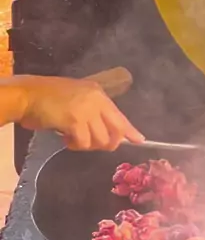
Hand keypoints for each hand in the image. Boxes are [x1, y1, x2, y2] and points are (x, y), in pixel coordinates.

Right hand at [17, 75, 143, 150]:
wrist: (28, 95)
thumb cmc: (48, 98)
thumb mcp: (77, 99)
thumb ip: (93, 111)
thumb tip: (106, 132)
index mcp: (98, 94)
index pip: (120, 116)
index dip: (130, 131)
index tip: (140, 140)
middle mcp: (96, 100)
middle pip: (116, 131)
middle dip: (109, 144)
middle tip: (92, 144)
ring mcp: (87, 110)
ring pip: (100, 140)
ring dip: (87, 145)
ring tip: (73, 138)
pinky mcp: (75, 121)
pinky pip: (84, 142)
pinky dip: (75, 145)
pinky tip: (66, 139)